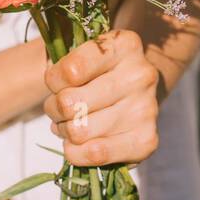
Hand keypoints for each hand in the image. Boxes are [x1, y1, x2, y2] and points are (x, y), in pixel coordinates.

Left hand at [43, 29, 159, 166]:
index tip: (56, 82)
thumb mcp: (83, 53)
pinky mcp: (147, 141)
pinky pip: (95, 154)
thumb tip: (55, 90)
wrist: (136, 92)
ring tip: (70, 123)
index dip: (53, 81)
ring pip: (78, 131)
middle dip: (54, 108)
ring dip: (64, 130)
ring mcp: (147, 109)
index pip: (70, 71)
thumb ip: (64, 63)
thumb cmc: (99, 71)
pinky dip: (76, 153)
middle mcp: (141, 75)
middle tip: (59, 107)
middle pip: (70, 103)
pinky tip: (80, 142)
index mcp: (125, 45)